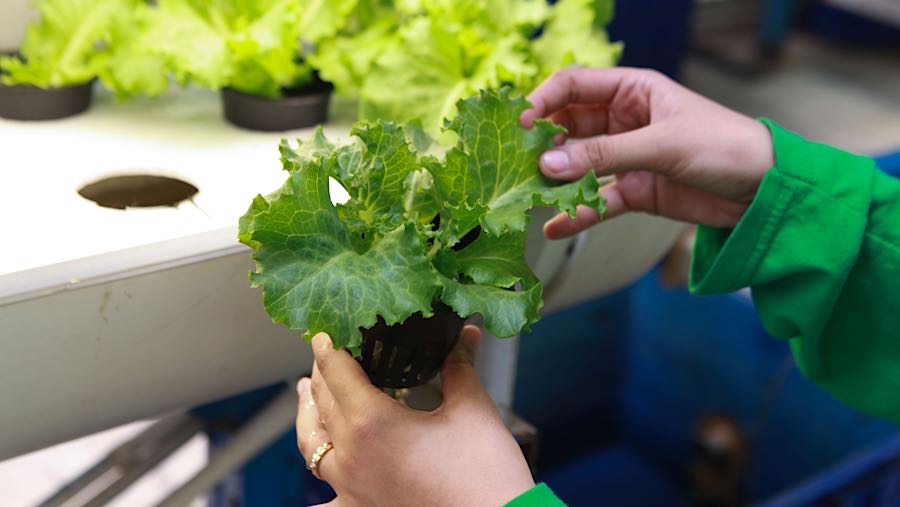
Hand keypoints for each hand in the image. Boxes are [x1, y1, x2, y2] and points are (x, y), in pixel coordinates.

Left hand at [296, 327, 534, 506]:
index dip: (328, 346)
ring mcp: (350, 489)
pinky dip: (320, 478)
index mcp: (372, 423)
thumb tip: (463, 334)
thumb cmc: (486, 477)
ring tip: (306, 394)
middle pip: (323, 403)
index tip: (325, 330)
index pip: (336, 372)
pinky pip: (325, 498)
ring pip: (312, 445)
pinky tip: (323, 472)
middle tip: (325, 353)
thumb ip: (459, 366)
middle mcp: (351, 456)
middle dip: (321, 373)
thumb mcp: (473, 410)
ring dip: (308, 415)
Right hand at [520, 67, 774, 237]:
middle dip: (543, 145)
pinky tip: (554, 228)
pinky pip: (596, 201)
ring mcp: (627, 157)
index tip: (520, 124)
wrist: (766, 192)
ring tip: (528, 197)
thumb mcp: (663, 144)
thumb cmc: (725, 146)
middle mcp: (624, 120)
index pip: (574, 85)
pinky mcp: (635, 191)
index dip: (543, 100)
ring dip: (554, 181)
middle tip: (517, 166)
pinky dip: (576, 214)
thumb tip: (548, 165)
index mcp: (633, 91)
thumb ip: (605, 154)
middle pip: (569, 127)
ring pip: (578, 166)